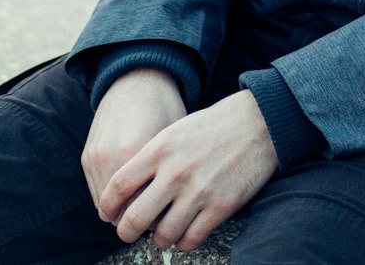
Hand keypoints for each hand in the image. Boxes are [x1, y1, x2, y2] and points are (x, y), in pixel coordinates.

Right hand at [81, 68, 186, 211]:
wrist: (136, 78)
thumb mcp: (174, 138)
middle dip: (140, 219)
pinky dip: (111, 201)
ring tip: (143, 204)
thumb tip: (173, 213)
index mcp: (136, 151)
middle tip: (156, 214)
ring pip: (107, 209)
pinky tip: (130, 194)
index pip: (144, 208)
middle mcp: (110, 156)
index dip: (159, 217)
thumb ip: (169, 174)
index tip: (170, 216)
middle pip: (123, 213)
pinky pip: (97, 194)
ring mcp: (95, 157)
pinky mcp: (86, 157)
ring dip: (123, 212)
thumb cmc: (163, 107)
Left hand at [98, 89, 279, 251]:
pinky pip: (191, 239)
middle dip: (126, 232)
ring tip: (162, 232)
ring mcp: (198, 191)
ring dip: (159, 238)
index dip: (107, 206)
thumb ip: (152, 157)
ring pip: (163, 235)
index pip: (118, 186)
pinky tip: (185, 233)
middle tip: (128, 232)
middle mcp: (175, 172)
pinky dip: (184, 242)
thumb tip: (128, 190)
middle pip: (134, 219)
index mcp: (160, 148)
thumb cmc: (213, 126)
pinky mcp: (220, 206)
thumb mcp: (175, 130)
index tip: (107, 214)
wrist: (257, 122)